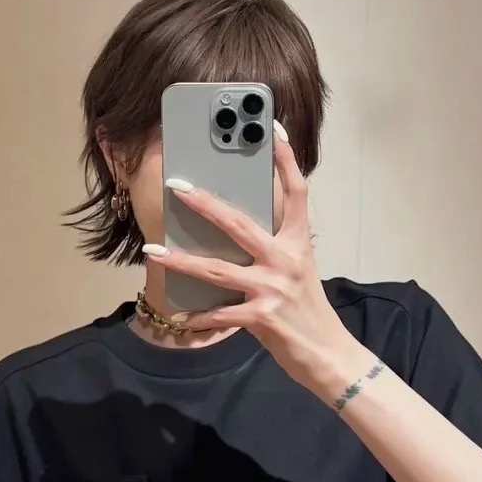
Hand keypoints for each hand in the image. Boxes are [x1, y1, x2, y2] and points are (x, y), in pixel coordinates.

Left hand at [143, 123, 356, 388]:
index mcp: (298, 243)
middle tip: (177, 186)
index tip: (271, 127)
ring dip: (181, 260)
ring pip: (218, 269)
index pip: (296, 192)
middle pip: (241, 223)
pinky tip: (179, 318)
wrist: (329, 355)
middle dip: (205, 204)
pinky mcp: (263, 318)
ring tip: (153, 251)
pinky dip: (198, 317)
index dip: (285, 158)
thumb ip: (272, 249)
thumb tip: (232, 231)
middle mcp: (287, 260)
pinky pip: (221, 314)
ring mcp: (274, 288)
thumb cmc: (307, 311)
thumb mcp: (297, 271)